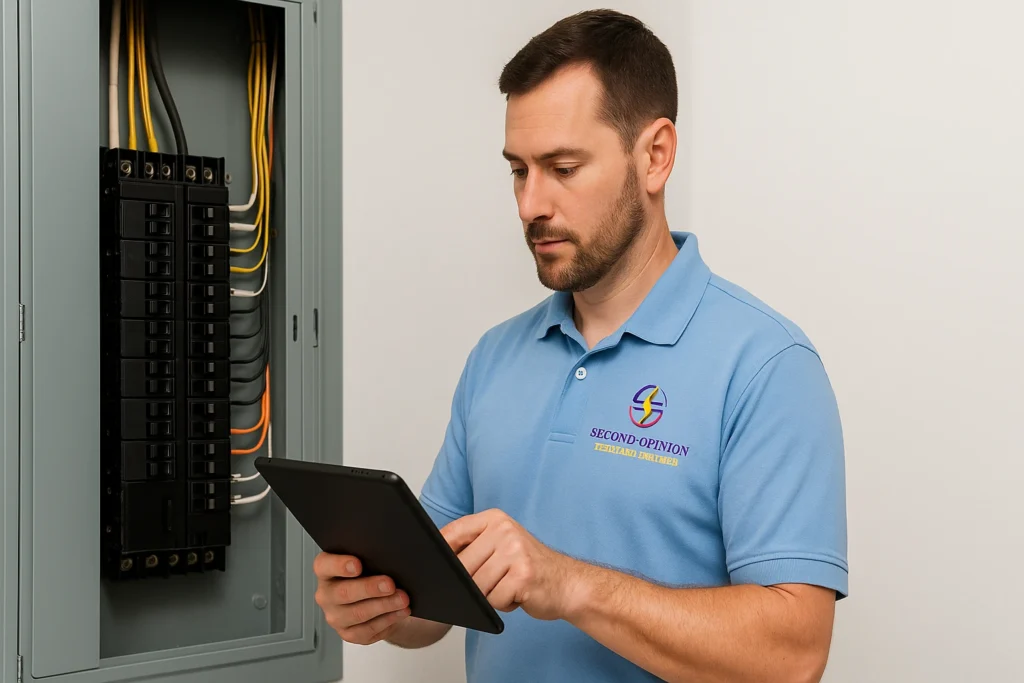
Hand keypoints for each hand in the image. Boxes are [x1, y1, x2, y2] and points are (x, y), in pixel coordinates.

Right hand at [313, 552, 411, 644]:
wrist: (379, 600)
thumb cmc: (371, 575)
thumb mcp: (369, 563)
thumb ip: (371, 559)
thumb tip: (388, 561)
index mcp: (326, 571)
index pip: (323, 565)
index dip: (339, 565)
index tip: (357, 565)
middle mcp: (326, 595)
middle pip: (343, 592)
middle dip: (369, 588)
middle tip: (390, 584)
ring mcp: (335, 617)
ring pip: (358, 613)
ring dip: (384, 605)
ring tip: (402, 599)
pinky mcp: (348, 633)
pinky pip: (368, 629)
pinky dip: (388, 619)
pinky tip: (400, 611)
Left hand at [441, 509, 580, 620]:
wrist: (569, 584)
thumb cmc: (528, 568)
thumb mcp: (501, 546)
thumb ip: (472, 547)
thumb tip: (435, 561)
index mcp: (495, 519)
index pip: (453, 532)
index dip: (439, 553)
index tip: (430, 566)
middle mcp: (504, 530)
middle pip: (462, 565)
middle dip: (469, 584)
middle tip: (490, 583)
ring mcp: (515, 551)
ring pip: (477, 586)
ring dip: (489, 595)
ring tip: (507, 587)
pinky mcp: (523, 575)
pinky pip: (494, 599)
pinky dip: (503, 604)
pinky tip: (518, 595)